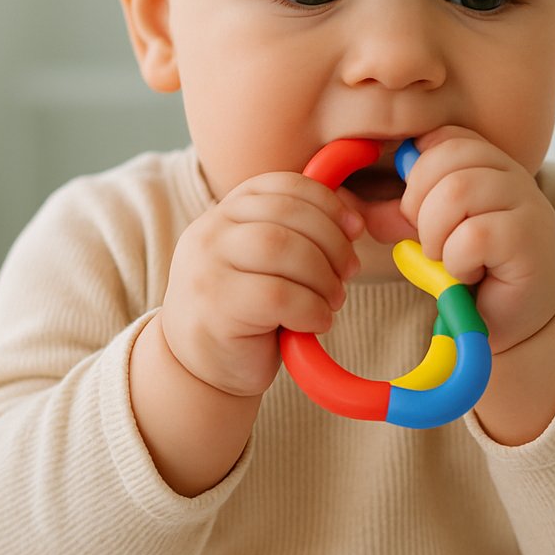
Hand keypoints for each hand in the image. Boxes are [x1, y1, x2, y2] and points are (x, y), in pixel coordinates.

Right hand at [158, 172, 363, 397]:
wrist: (200, 369)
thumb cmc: (247, 314)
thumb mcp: (266, 263)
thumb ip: (296, 235)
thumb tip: (351, 222)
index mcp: (226, 212)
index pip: (282, 185)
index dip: (326, 201)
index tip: (354, 228)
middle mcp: (210, 232)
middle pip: (287, 214)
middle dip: (332, 242)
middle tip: (347, 272)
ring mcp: (207, 267)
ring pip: (282, 248)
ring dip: (323, 276)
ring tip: (332, 300)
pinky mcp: (216, 306)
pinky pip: (279, 295)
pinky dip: (311, 308)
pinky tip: (316, 321)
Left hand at [399, 126, 554, 353]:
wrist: (513, 322)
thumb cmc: (473, 273)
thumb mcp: (428, 235)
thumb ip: (398, 214)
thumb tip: (349, 201)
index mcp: (490, 163)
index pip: (444, 137)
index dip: (417, 172)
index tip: (416, 212)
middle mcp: (514, 174)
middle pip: (447, 157)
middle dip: (418, 205)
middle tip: (429, 242)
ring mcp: (528, 203)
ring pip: (458, 192)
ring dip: (435, 235)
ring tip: (447, 258)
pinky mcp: (530, 239)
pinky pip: (474, 236)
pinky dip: (457, 261)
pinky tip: (469, 275)